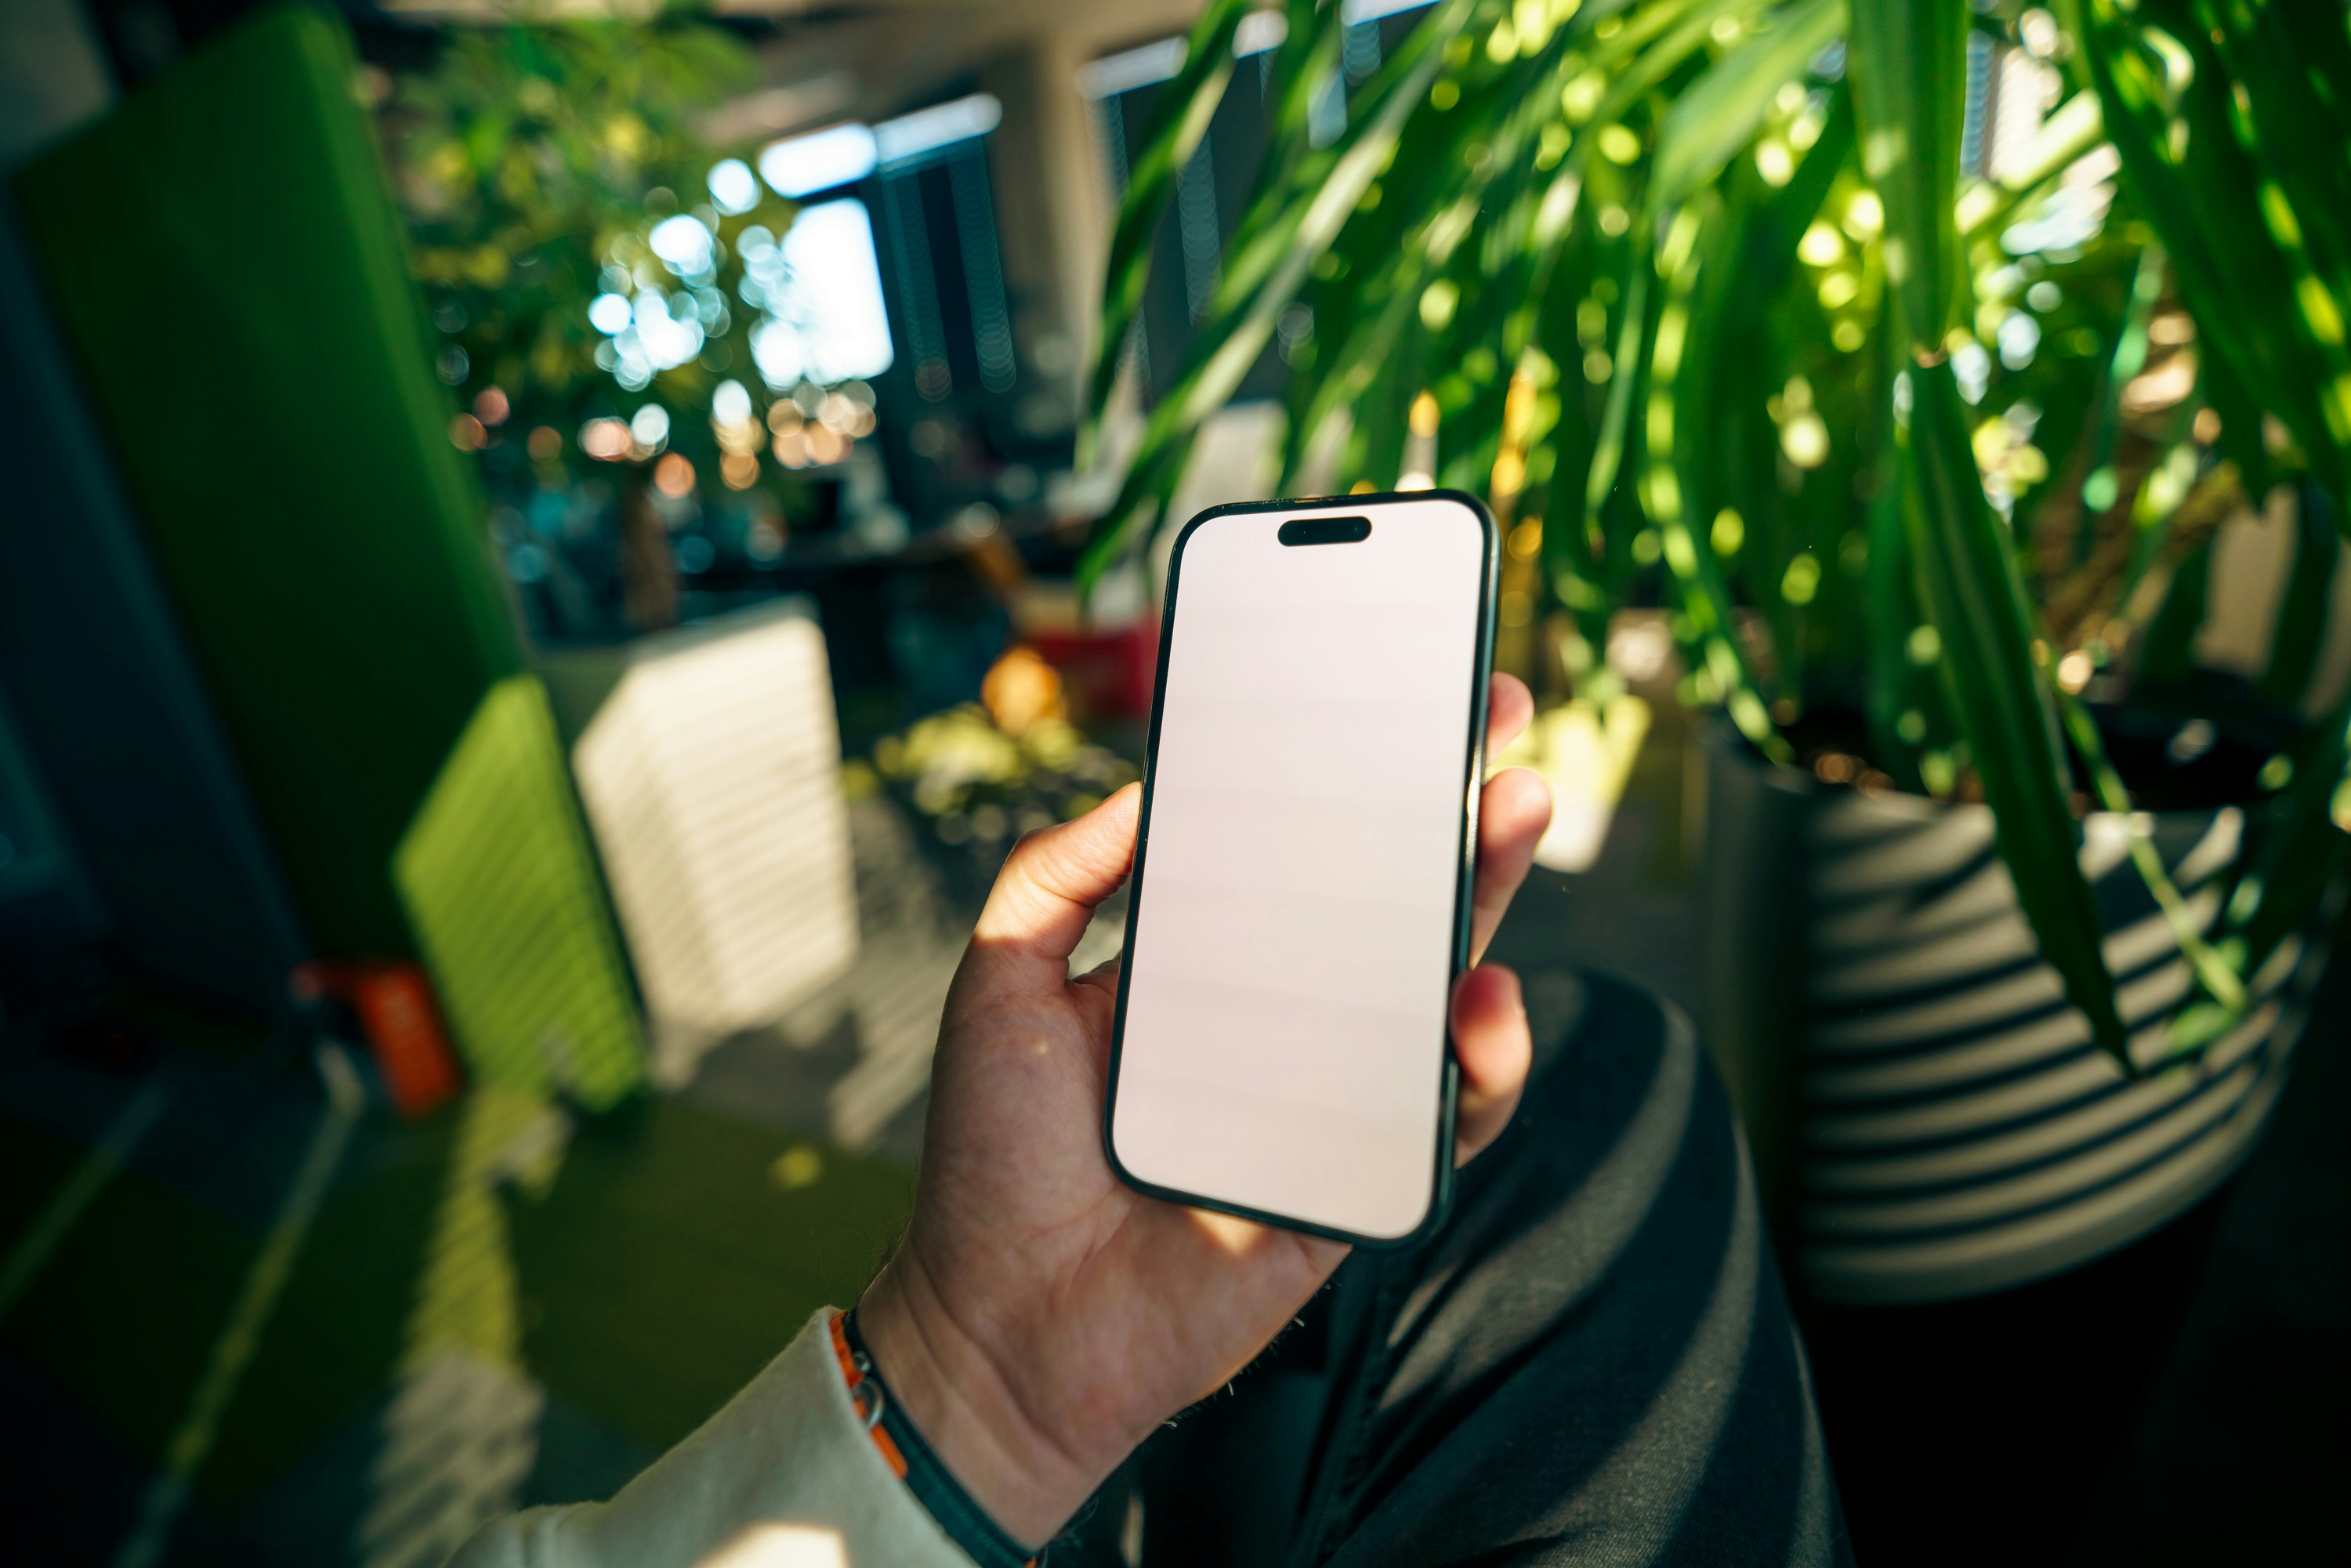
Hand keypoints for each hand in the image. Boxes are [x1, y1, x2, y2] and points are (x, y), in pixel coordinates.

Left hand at [857, 675, 1552, 1543]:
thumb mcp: (1000, 982)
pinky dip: (1483, 1063)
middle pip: (1388, 903)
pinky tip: (1478, 1004)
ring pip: (1437, 990)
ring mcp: (1328, 1100)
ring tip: (1511, 820)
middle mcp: (1278, 1022)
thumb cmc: (992, 1160)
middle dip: (1451, 811)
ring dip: (1490, 902)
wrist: (1000, 1323)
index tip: (1394, 702)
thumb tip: (1143, 789)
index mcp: (1203, 967)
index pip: (1296, 857)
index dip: (1350, 784)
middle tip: (1499, 722)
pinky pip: (1448, 1120)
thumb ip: (1058, 876)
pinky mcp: (1360, 1183)